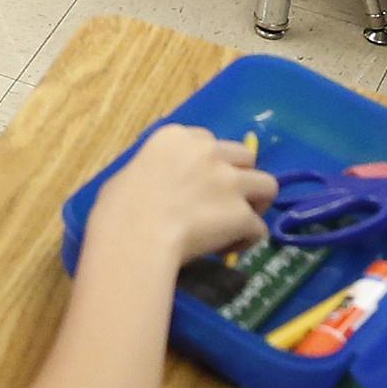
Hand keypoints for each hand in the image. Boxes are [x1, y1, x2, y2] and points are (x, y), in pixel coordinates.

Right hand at [86, 124, 274, 270]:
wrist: (135, 235)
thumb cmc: (118, 207)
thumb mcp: (130, 173)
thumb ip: (157, 171)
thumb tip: (161, 188)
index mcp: (176, 137)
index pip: (209, 140)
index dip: (209, 162)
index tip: (199, 181)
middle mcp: (209, 152)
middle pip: (246, 156)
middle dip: (240, 175)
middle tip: (224, 200)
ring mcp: (230, 182)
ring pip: (267, 185)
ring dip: (255, 203)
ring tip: (238, 223)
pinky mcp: (242, 213)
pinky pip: (258, 228)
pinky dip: (246, 239)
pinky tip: (226, 250)